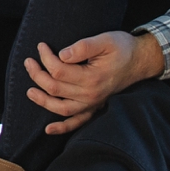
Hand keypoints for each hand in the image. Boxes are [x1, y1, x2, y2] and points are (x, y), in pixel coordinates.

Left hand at [24, 30, 164, 134]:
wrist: (140, 60)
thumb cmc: (123, 48)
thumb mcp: (105, 40)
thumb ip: (83, 47)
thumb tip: (62, 55)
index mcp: (92, 77)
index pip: (59, 70)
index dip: (46, 57)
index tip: (41, 46)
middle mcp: (91, 94)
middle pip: (55, 88)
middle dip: (37, 75)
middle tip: (29, 62)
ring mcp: (93, 103)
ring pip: (61, 108)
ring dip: (42, 101)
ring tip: (29, 90)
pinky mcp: (95, 107)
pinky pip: (77, 123)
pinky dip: (62, 128)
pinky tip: (48, 130)